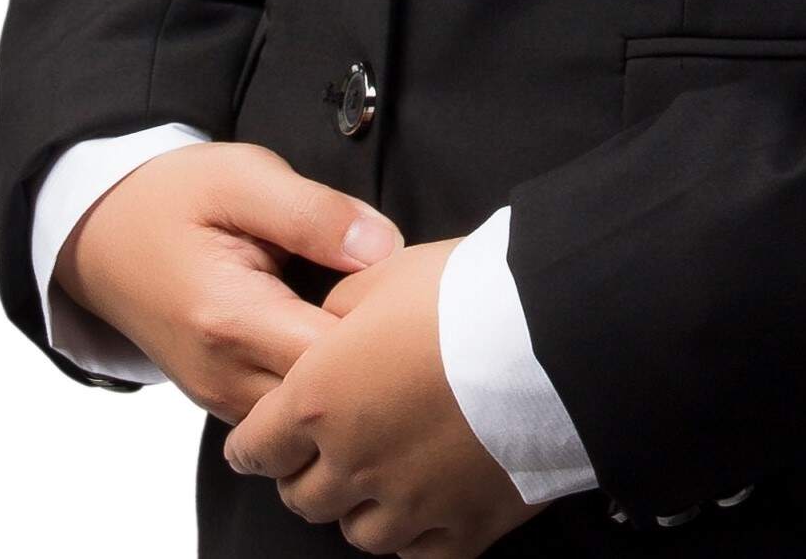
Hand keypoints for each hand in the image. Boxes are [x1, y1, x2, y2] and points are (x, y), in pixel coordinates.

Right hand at [53, 141, 401, 421]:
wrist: (100, 231)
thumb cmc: (173, 197)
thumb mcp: (243, 177)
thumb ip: (315, 214)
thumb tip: (385, 248)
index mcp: (232, 319)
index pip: (334, 363)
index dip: (381, 333)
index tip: (407, 295)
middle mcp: (224, 375)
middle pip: (326, 403)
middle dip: (372, 363)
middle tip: (400, 308)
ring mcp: (219, 396)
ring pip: (306, 419)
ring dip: (344, 379)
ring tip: (368, 320)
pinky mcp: (221, 398)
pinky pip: (283, 411)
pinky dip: (315, 385)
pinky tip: (333, 336)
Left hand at [223, 237, 538, 553]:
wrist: (553, 332)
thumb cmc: (466, 292)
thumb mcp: (385, 274)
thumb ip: (341, 307)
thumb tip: (332, 326)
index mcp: (320, 400)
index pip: (257, 447)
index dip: (252, 445)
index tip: (256, 444)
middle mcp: (353, 464)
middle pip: (304, 497)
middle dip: (305, 474)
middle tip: (322, 450)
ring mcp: (409, 505)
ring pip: (358, 532)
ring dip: (358, 505)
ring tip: (380, 475)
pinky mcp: (463, 529)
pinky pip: (418, 551)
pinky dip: (412, 531)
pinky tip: (425, 501)